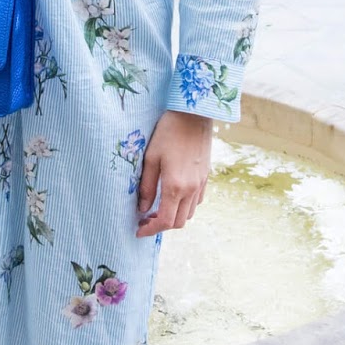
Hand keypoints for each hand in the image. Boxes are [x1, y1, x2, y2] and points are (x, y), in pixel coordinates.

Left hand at [136, 110, 213, 236]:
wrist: (194, 115)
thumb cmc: (168, 133)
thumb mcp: (150, 158)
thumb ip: (146, 186)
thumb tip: (142, 208)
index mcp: (175, 187)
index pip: (164, 221)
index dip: (150, 230)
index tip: (138, 230)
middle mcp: (191, 189)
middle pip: (178, 222)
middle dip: (161, 226)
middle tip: (145, 219)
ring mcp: (201, 184)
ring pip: (189, 213)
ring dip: (173, 216)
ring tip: (158, 208)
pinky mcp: (206, 176)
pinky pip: (197, 201)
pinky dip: (184, 206)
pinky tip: (173, 196)